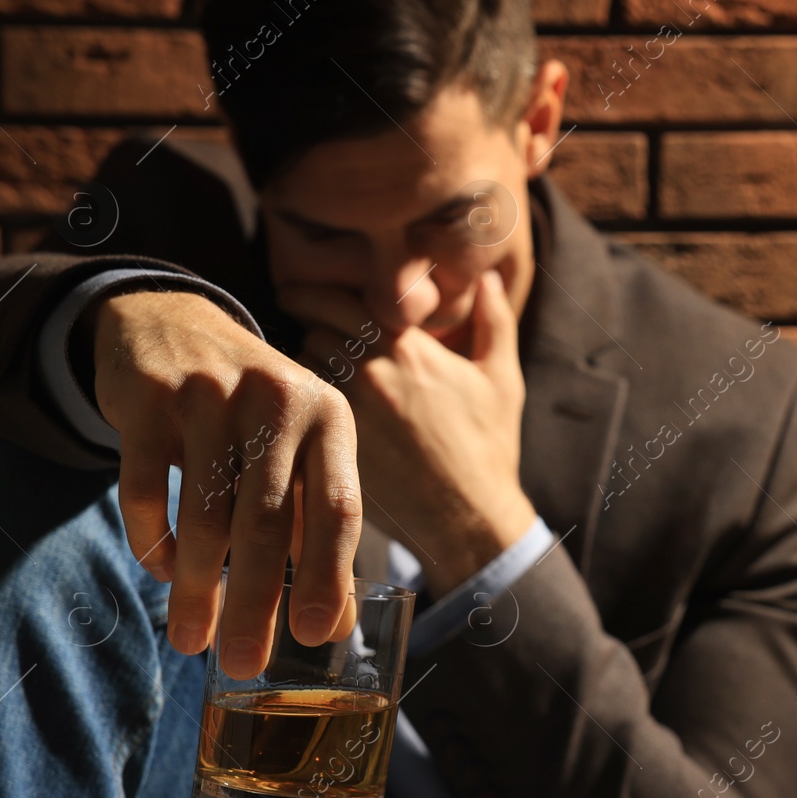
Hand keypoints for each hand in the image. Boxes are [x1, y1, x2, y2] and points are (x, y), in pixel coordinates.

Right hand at [88, 289, 361, 677]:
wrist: (172, 324)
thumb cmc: (251, 413)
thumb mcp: (298, 450)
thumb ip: (316, 527)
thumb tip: (331, 627)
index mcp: (330, 419)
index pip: (339, 508)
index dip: (329, 576)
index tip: (313, 636)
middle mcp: (279, 401)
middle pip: (269, 523)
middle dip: (256, 604)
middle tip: (244, 664)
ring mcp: (212, 396)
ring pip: (206, 516)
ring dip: (198, 589)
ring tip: (192, 638)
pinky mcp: (151, 401)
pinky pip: (146, 491)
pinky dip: (153, 541)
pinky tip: (162, 569)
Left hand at [283, 270, 535, 596]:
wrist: (471, 519)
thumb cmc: (489, 448)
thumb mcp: (501, 380)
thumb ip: (494, 321)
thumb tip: (490, 278)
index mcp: (408, 346)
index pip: (338, 297)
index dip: (317, 294)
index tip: (305, 295)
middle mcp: (371, 371)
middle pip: (311, 325)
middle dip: (307, 326)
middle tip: (300, 330)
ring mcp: (347, 410)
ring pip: (298, 366)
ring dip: (299, 365)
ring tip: (303, 373)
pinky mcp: (330, 446)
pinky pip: (295, 410)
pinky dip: (295, 405)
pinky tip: (302, 413)